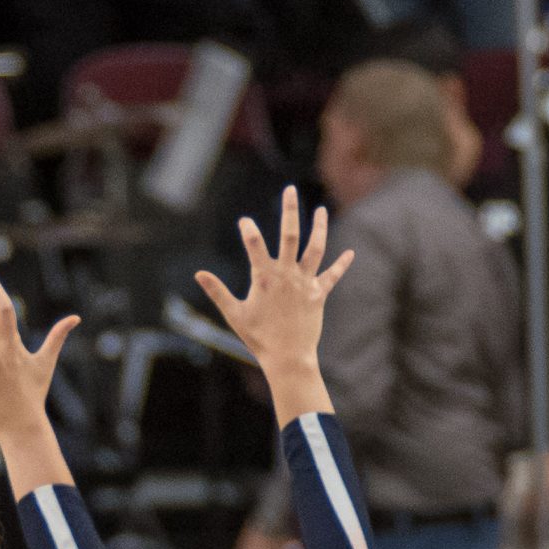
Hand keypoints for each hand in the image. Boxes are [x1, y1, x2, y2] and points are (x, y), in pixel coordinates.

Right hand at [194, 188, 351, 392]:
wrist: (288, 357)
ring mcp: (305, 283)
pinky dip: (342, 264)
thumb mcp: (234, 314)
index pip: (254, 244)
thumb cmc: (258, 338)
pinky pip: (332, 275)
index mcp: (264, 278)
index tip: (244, 222)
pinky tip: (350, 253)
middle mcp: (287, 274)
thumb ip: (217, 291)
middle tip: (290, 190)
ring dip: (319, 228)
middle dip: (289, 210)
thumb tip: (198, 274)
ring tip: (322, 210)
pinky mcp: (319, 294)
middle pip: (290, 235)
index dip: (248, 229)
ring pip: (315, 248)